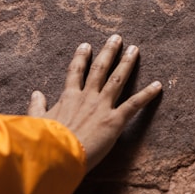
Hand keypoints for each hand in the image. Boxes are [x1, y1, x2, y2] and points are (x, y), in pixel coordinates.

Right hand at [28, 35, 161, 171]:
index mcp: (69, 96)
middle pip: (99, 69)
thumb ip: (37, 106)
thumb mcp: (38, 120)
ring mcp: (102, 106)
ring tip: (134, 49)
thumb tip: (36, 94)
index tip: (86, 45)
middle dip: (108, 52)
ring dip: (127, 63)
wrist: (58, 155)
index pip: (75, 71)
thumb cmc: (47, 140)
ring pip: (117, 79)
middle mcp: (87, 96)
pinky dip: (147, 94)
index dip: (81, 57)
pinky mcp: (114, 120)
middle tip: (116, 38)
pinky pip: (134, 104)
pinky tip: (158, 85)